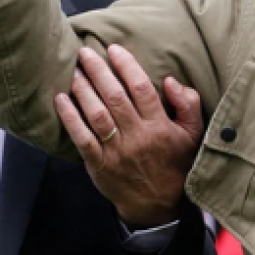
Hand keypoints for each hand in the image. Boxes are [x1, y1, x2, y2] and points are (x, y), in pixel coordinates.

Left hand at [55, 45, 203, 228]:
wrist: (159, 204)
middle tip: (85, 53)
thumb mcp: (193, 134)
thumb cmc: (176, 164)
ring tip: (73, 71)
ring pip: (97, 115)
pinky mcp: (99, 165)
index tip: (114, 49)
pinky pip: (82, 139)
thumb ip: (187, 104)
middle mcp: (137, 136)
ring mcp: (117, 151)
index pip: (141, 88)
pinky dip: (70, 118)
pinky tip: (61, 99)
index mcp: (160, 126)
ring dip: (83, 90)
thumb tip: (170, 80)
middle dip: (99, 71)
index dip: (126, 66)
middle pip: (115, 97)